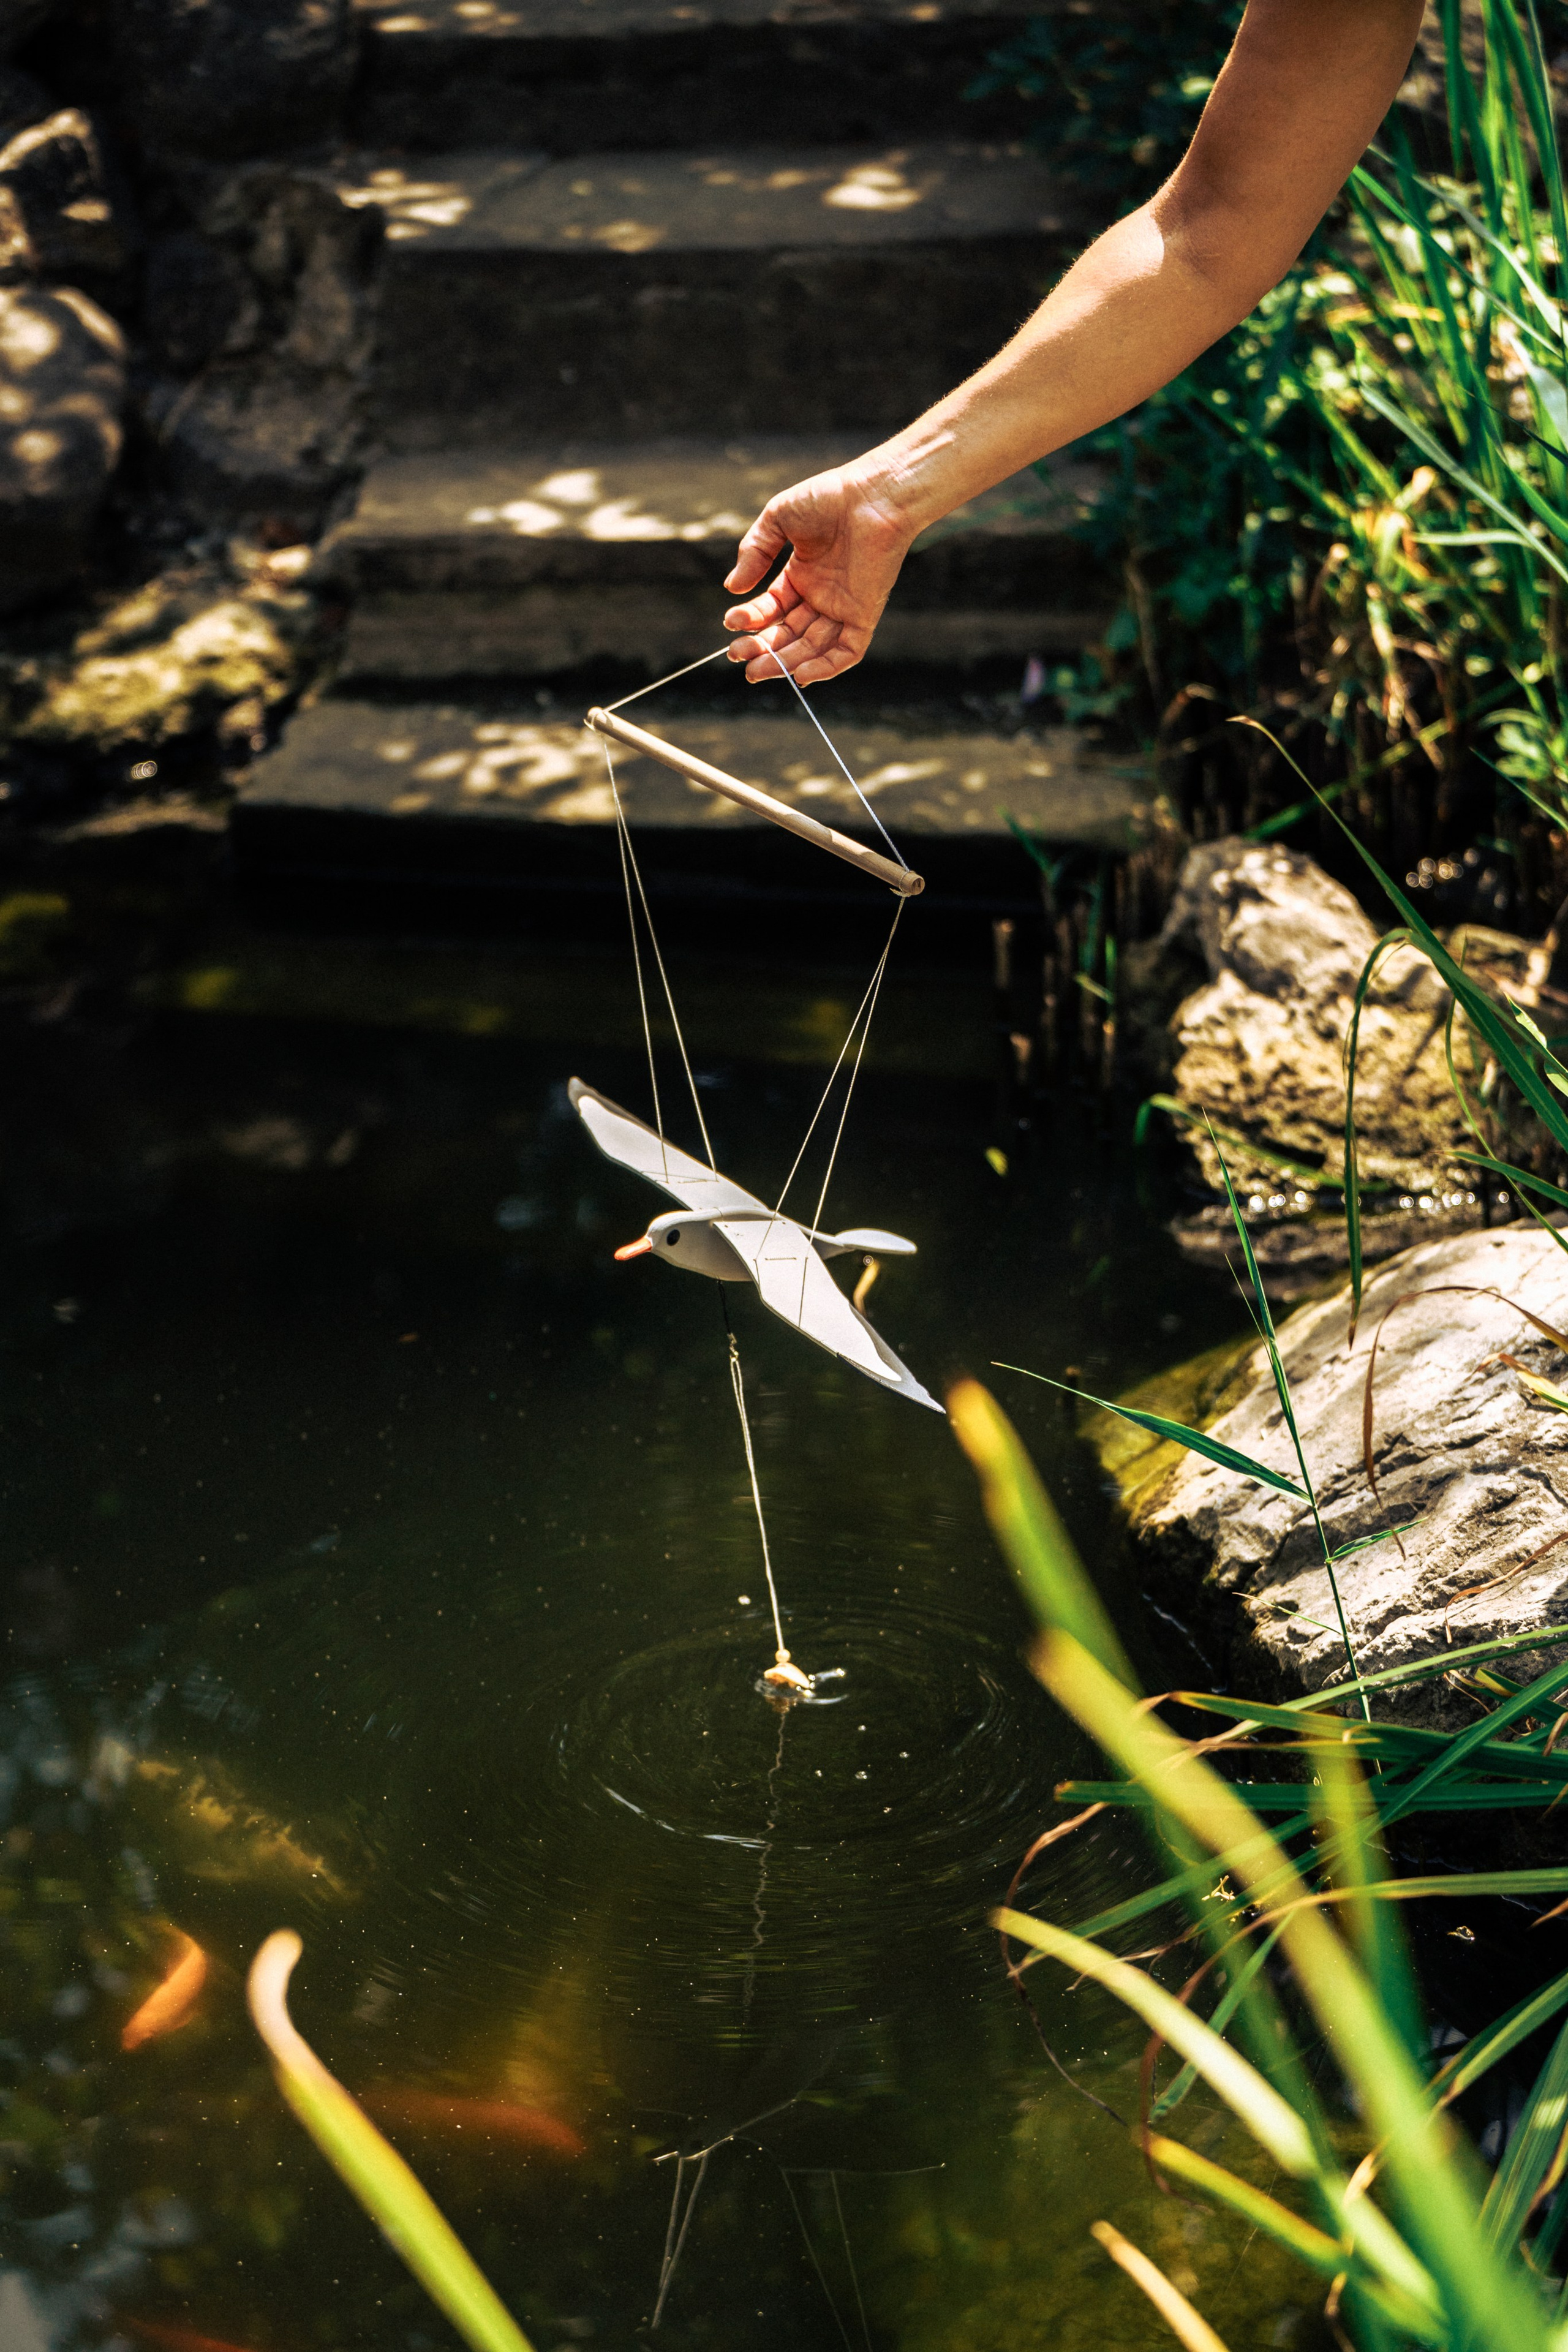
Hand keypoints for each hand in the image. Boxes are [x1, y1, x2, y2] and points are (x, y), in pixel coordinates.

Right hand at [722, 460, 918, 684]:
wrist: (874, 495)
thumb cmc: (829, 497)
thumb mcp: (779, 518)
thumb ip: (755, 552)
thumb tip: (731, 589)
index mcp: (801, 575)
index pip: (771, 608)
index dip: (751, 619)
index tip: (731, 622)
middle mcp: (821, 596)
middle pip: (787, 634)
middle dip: (761, 648)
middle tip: (736, 656)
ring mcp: (843, 607)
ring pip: (811, 647)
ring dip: (784, 663)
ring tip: (756, 670)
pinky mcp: (864, 614)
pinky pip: (846, 651)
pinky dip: (825, 668)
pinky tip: (800, 675)